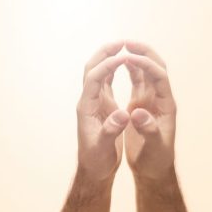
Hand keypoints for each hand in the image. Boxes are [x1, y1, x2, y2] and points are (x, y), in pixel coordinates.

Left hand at [76, 42, 130, 182]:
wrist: (94, 170)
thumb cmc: (97, 161)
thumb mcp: (103, 148)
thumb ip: (111, 130)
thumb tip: (121, 115)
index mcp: (87, 108)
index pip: (95, 79)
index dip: (108, 65)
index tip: (124, 56)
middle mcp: (88, 101)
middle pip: (92, 69)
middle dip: (105, 53)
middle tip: (122, 41)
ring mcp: (94, 102)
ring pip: (99, 72)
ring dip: (109, 57)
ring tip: (124, 45)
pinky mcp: (102, 105)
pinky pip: (106, 81)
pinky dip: (114, 69)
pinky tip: (124, 62)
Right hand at [123, 41, 177, 182]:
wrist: (154, 169)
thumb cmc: (156, 160)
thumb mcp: (153, 148)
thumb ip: (148, 130)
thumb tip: (138, 113)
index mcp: (166, 106)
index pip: (159, 77)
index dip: (146, 65)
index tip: (129, 57)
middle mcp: (160, 99)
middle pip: (156, 67)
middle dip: (144, 52)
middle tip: (127, 41)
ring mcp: (151, 100)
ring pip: (146, 71)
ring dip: (136, 56)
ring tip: (122, 45)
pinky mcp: (141, 104)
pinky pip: (137, 80)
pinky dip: (129, 68)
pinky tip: (118, 61)